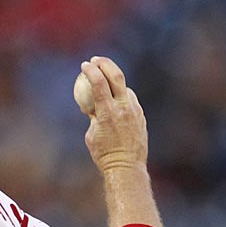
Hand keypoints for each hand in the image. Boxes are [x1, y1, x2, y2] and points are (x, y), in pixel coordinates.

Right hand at [81, 57, 147, 172]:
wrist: (126, 166)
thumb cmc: (103, 154)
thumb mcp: (91, 134)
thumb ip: (93, 117)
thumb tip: (91, 107)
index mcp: (107, 111)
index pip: (98, 83)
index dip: (91, 70)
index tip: (84, 65)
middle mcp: (123, 107)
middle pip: (116, 76)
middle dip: (105, 64)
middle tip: (96, 60)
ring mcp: (134, 111)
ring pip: (124, 88)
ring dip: (114, 81)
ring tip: (104, 79)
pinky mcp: (141, 116)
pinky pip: (130, 100)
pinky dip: (121, 96)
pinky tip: (115, 99)